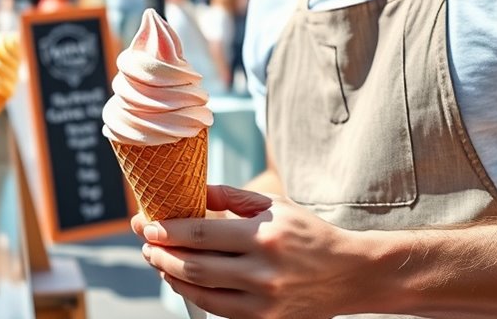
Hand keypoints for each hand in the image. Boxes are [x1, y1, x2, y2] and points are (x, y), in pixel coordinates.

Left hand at [133, 185, 368, 318]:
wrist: (350, 274)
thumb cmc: (307, 234)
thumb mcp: (274, 205)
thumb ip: (230, 196)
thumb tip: (192, 190)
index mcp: (264, 237)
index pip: (202, 234)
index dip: (168, 230)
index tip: (147, 225)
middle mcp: (263, 272)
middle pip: (195, 265)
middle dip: (162, 253)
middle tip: (147, 243)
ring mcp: (264, 302)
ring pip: (201, 292)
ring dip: (171, 275)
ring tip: (158, 260)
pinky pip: (217, 309)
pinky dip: (193, 294)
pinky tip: (181, 279)